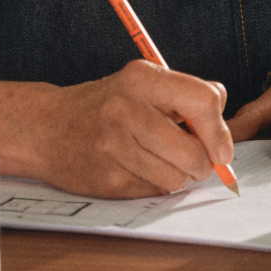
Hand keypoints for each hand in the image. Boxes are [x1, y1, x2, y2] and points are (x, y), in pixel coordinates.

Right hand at [29, 59, 234, 198]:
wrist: (46, 128)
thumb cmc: (104, 106)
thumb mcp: (142, 83)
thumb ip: (186, 94)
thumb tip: (225, 116)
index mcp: (142, 78)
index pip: (203, 100)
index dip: (220, 131)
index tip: (221, 148)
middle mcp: (127, 109)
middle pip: (194, 151)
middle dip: (202, 163)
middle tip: (192, 159)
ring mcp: (115, 146)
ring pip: (177, 179)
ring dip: (178, 177)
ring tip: (159, 161)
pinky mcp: (108, 179)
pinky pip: (154, 192)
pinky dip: (154, 185)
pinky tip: (136, 168)